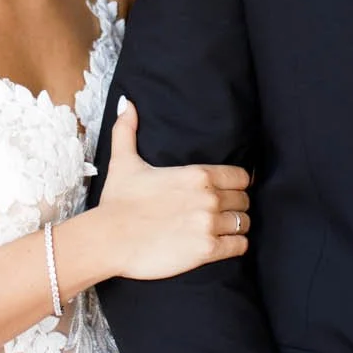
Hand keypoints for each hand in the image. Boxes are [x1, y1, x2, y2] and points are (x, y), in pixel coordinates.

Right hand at [92, 97, 250, 279]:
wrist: (108, 240)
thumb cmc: (117, 202)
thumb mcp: (123, 162)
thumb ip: (127, 130)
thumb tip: (126, 102)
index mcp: (198, 174)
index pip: (241, 176)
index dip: (237, 184)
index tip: (228, 191)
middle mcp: (209, 197)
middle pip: (244, 200)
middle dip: (236, 206)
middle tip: (222, 213)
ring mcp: (209, 224)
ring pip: (243, 223)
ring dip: (236, 227)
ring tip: (222, 230)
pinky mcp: (207, 250)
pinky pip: (239, 246)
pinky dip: (235, 246)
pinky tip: (223, 245)